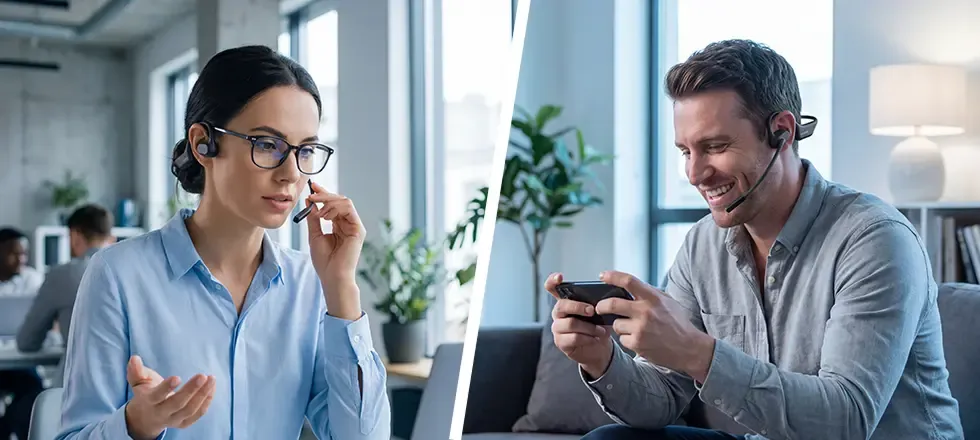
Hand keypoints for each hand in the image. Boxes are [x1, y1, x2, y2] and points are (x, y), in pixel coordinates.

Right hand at [124, 355, 215, 438]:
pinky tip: (212, 387)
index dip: (166, 388)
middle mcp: (161, 413)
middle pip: (177, 404)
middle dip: (191, 390)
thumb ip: (136, 371)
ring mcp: (173, 420)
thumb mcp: (138, 382)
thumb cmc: (145, 393)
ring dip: (203, 395)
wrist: (146, 417)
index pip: (157, 396)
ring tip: (211, 379)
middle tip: (202, 376)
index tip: (177, 377)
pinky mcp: (183, 423)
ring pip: (190, 410)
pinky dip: (207, 401)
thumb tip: (134, 358)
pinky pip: (197, 414)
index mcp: (148, 401)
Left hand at [305, 181, 365, 319]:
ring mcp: (355, 226)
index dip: (323, 194)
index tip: (312, 188)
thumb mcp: (315, 235)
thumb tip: (310, 202)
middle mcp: (349, 224)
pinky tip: (325, 216)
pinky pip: (349, 209)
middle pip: (339, 200)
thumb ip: (314, 219)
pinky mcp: (358, 229)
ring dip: (329, 201)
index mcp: (339, 225)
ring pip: (345, 202)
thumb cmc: (324, 261)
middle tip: (312, 194)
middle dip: (325, 194)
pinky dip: (336, 208)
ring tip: (318, 210)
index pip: (333, 205)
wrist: (332, 276)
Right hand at [545, 273, 613, 378]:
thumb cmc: (598, 326)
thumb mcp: (599, 313)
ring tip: (601, 331)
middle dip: (578, 307)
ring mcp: (557, 328)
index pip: (552, 288)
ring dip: (589, 327)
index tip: (560, 277)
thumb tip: (605, 299)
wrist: (599, 349)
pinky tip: (595, 339)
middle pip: (561, 305)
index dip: (553, 281)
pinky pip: (573, 338)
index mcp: (566, 301)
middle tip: (592, 311)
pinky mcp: (560, 342)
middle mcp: (558, 313)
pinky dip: (588, 338)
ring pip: (570, 323)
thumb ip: (597, 304)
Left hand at [595, 271, 714, 381]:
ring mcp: (641, 329)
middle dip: (602, 306)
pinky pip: (622, 339)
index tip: (602, 275)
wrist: (689, 348)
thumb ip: (649, 294)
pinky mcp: (638, 344)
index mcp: (653, 298)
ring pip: (616, 324)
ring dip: (620, 326)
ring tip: (634, 329)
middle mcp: (646, 312)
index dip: (612, 276)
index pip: (628, 281)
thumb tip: (629, 286)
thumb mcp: (668, 302)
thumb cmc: (678, 323)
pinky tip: (640, 340)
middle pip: (612, 304)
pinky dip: (627, 339)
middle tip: (599, 308)